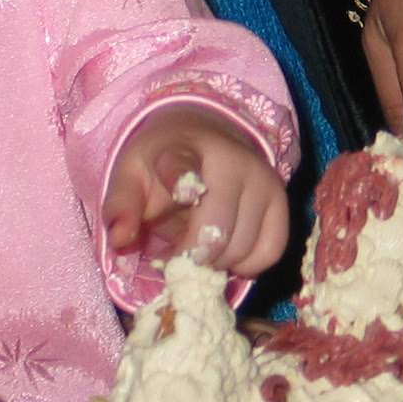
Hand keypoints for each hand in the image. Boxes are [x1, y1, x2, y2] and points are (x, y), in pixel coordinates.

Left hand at [104, 105, 287, 276]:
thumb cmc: (161, 165)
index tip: (183, 193)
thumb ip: (121, 207)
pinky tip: (227, 252)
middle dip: (191, 257)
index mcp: (184, 149)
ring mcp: (264, 181)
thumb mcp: (130, 176)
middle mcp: (233, 161)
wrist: (204, 137)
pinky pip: (270, 252)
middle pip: (216, 233)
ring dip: (217, 263)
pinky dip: (247, 264)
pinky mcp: (282, 203)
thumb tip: (120, 239)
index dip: (184, 179)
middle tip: (176, 258)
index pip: (184, 165)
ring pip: (243, 249)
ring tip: (199, 250)